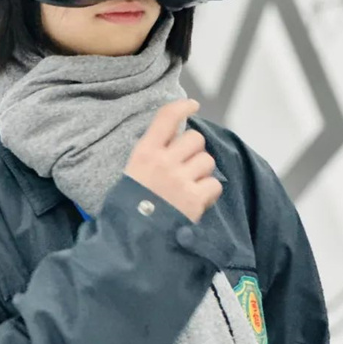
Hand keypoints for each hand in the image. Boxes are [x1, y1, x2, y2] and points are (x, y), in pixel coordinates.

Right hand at [124, 99, 221, 222]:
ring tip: (190, 185)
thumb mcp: (132, 173)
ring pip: (207, 160)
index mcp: (145, 152)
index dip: (183, 106)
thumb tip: (173, 143)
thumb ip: (152, 156)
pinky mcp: (195, 199)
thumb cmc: (128, 207)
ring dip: (202, 171)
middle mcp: (164, 162)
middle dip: (195, 150)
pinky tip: (197, 200)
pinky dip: (209, 192)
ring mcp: (181, 180)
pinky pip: (214, 184)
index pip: (167, 117)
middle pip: (196, 138)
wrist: (131, 238)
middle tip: (186, 165)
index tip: (192, 105)